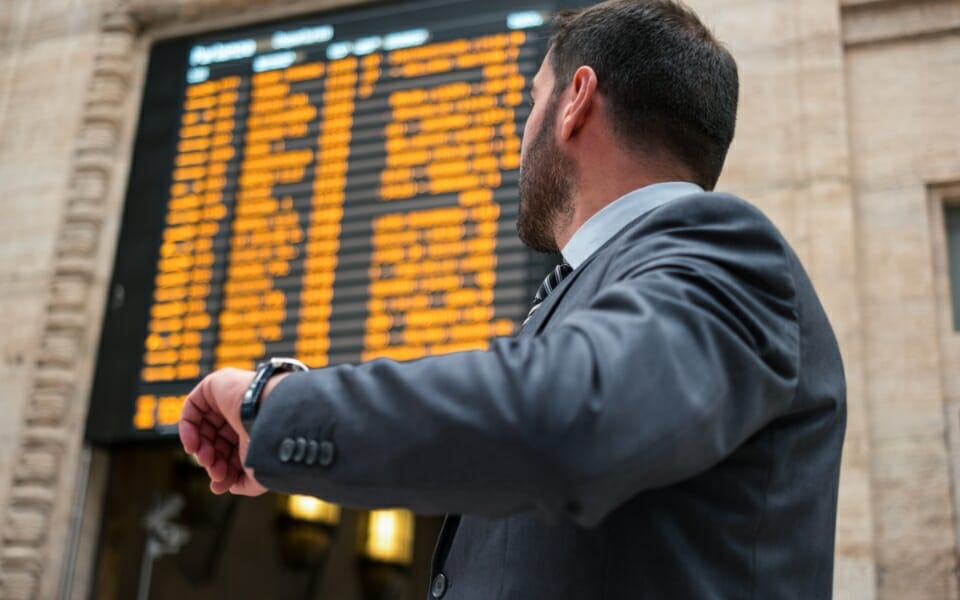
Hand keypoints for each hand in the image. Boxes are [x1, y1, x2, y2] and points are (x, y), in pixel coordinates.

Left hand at [179, 368, 267, 495]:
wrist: (272, 418)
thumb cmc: (270, 441)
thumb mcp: (258, 472)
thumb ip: (246, 484)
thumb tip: (227, 486)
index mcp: (256, 427)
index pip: (232, 450)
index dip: (224, 469)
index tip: (221, 484)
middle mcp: (242, 412)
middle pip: (216, 441)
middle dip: (213, 462)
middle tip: (215, 475)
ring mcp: (228, 398)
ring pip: (203, 427)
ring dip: (200, 449)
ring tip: (206, 460)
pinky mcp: (215, 385)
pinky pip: (192, 408)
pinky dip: (187, 429)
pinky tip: (193, 445)